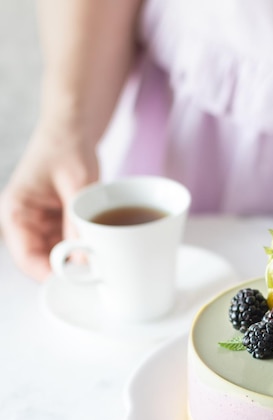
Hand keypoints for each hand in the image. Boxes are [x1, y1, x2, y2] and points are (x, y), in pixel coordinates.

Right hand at [0, 125, 98, 280]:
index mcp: (16, 211)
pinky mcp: (55, 224)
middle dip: (68, 272)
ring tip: (104, 264)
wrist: (71, 130)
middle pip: (41, 262)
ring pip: (56, 257)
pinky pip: (68, 246)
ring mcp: (40, 225)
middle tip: (98, 278)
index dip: (50, 275)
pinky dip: (83, 250)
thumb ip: (78, 221)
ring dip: (77, 262)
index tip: (78, 284)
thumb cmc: (67, 147)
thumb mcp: (77, 183)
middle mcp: (23, 222)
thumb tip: (84, 259)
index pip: (26, 257)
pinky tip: (101, 251)